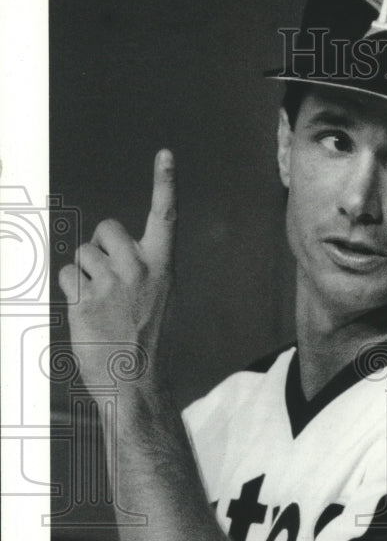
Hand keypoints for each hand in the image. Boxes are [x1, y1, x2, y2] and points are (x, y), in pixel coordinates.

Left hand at [59, 150, 176, 393]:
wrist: (137, 384)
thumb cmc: (147, 345)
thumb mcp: (157, 301)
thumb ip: (140, 271)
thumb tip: (108, 250)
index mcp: (163, 268)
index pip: (166, 216)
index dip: (165, 183)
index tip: (165, 155)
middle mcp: (138, 270)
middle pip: (106, 228)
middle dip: (101, 246)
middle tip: (109, 278)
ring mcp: (110, 285)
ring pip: (82, 255)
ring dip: (84, 274)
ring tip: (101, 304)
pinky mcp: (84, 301)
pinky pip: (66, 278)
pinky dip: (71, 292)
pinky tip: (87, 313)